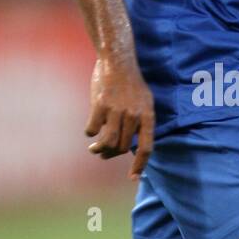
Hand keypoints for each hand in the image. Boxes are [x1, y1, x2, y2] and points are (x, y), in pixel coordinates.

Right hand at [86, 55, 154, 176]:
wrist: (118, 60)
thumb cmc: (130, 84)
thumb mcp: (143, 102)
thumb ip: (138, 123)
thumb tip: (128, 147)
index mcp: (147, 115)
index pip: (147, 147)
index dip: (140, 165)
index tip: (133, 178)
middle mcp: (134, 114)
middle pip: (123, 147)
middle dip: (112, 154)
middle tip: (103, 153)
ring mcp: (117, 109)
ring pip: (108, 142)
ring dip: (99, 149)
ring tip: (94, 149)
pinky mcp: (101, 104)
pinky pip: (93, 129)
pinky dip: (90, 133)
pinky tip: (90, 130)